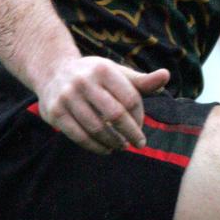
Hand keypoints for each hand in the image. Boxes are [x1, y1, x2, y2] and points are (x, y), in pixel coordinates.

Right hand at [37, 56, 169, 154]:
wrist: (53, 72)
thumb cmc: (95, 76)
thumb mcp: (117, 73)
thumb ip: (141, 80)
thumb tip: (166, 76)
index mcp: (103, 69)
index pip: (130, 98)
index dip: (138, 116)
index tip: (141, 126)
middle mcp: (83, 81)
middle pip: (115, 114)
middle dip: (130, 133)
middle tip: (139, 144)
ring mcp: (67, 97)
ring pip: (96, 128)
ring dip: (113, 142)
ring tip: (122, 146)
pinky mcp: (54, 112)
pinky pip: (79, 136)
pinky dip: (95, 147)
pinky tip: (105, 149)